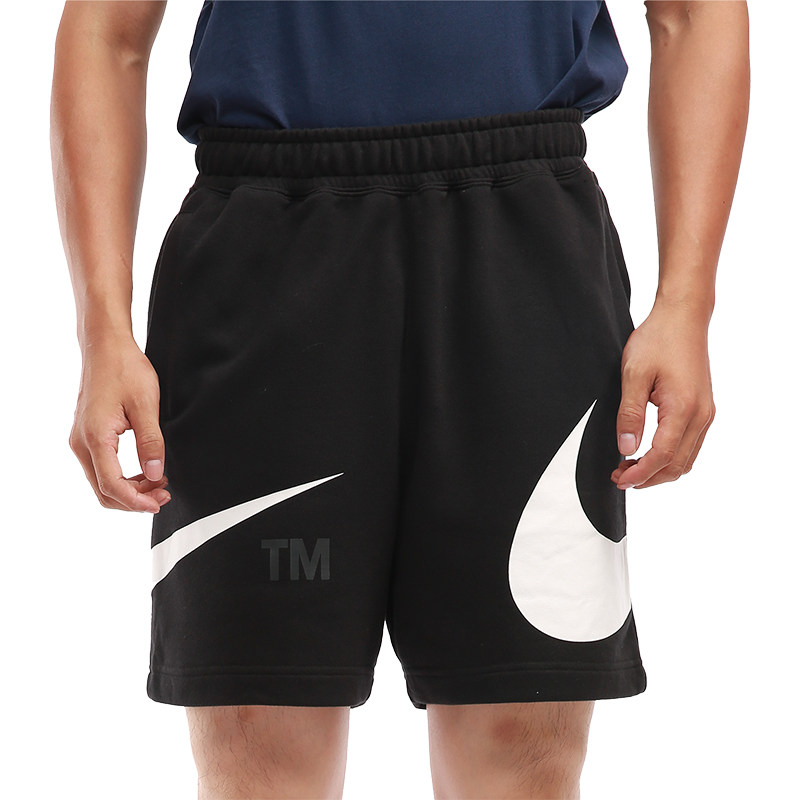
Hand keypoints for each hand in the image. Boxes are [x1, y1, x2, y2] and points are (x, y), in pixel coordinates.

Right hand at [69, 334, 170, 511]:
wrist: (105, 347)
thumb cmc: (125, 369)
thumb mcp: (146, 405)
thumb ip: (150, 441)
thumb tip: (155, 474)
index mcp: (95, 437)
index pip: (112, 485)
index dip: (136, 501)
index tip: (158, 504)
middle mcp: (81, 443)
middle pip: (103, 491)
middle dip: (134, 500)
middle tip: (164, 495)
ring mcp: (81, 440)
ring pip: (102, 482)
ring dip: (130, 490)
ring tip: (159, 483)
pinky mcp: (87, 436)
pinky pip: (102, 468)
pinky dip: (123, 477)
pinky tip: (146, 472)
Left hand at [611, 300, 715, 489]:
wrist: (682, 317)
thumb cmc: (658, 339)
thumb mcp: (634, 375)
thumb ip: (630, 414)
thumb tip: (626, 448)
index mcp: (683, 408)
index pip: (663, 456)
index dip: (640, 474)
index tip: (619, 481)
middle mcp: (701, 415)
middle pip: (678, 465)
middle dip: (648, 478)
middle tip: (619, 478)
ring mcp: (706, 413)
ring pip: (686, 459)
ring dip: (659, 470)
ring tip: (629, 468)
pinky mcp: (703, 409)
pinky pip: (690, 445)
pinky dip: (670, 457)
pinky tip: (647, 453)